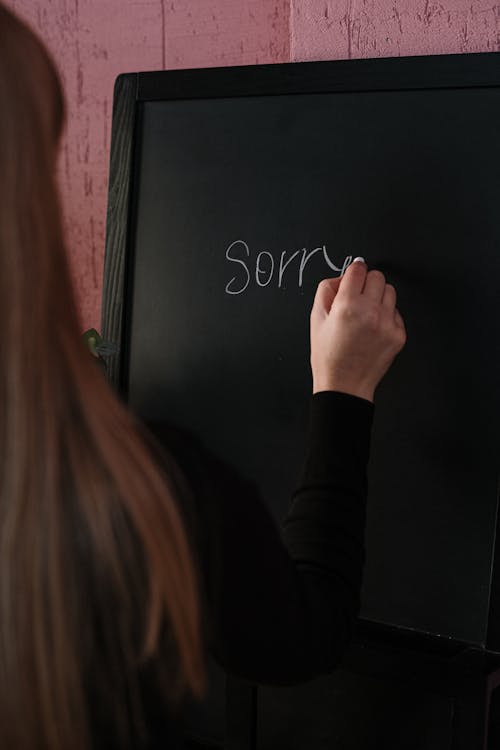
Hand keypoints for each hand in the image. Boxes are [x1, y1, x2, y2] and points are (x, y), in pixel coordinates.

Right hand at [310, 260, 405, 401]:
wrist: (345, 385)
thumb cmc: (328, 355)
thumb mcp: (315, 319)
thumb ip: (326, 290)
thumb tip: (343, 276)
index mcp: (347, 305)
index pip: (359, 269)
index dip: (353, 271)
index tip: (353, 277)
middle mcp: (370, 312)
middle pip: (377, 276)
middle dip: (366, 283)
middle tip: (357, 298)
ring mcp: (387, 324)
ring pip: (390, 291)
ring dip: (378, 297)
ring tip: (366, 314)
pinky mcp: (398, 335)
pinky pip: (396, 312)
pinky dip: (386, 315)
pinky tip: (373, 329)